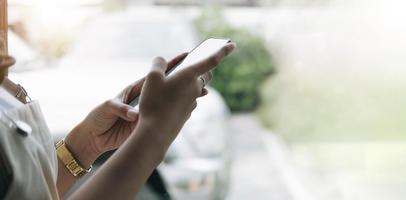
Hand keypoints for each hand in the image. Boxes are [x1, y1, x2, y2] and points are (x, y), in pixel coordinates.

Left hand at [64, 53, 188, 166]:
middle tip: (198, 77)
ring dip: (181, 99)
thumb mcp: (107, 108)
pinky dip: (174, 115)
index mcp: (134, 90)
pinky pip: (162, 119)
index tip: (183, 58)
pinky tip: (188, 111)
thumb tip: (134, 115)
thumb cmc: (98, 117)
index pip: (153, 77)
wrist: (95, 137)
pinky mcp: (146, 125)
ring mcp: (147, 113)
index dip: (167, 67)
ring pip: (167, 104)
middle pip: (165, 89)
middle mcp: (144, 100)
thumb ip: (121, 109)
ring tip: (199, 93)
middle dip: (180, 82)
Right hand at [137, 43, 235, 144]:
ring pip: (195, 88)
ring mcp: (192, 102)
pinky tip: (168, 99)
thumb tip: (161, 61)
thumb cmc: (154, 102)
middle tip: (193, 64)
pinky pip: (187, 100)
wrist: (156, 132)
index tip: (233, 44)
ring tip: (172, 82)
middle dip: (200, 69)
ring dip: (188, 83)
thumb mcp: (151, 78)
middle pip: (203, 75)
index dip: (222, 51)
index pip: (211, 60)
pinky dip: (181, 96)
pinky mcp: (187, 113)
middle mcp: (195, 88)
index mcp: (190, 75)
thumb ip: (158, 65)